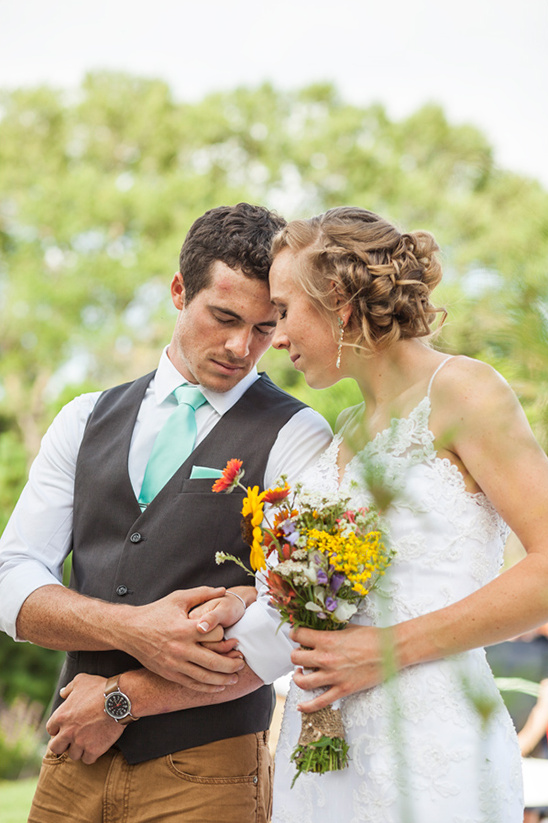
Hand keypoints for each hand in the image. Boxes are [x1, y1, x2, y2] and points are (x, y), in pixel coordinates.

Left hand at [46, 674, 122, 763]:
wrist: (119, 700)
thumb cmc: (100, 688)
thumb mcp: (81, 680)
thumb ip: (69, 688)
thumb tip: (62, 693)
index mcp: (61, 716)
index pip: (50, 729)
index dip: (58, 729)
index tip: (66, 728)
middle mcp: (67, 732)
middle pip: (56, 748)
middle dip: (63, 745)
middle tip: (72, 740)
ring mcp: (80, 742)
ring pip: (73, 755)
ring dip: (79, 749)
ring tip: (87, 742)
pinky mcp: (93, 750)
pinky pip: (87, 759)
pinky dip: (91, 755)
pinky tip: (96, 747)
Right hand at [121, 587, 244, 690]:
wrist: (129, 630)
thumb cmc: (156, 612)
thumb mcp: (179, 598)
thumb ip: (203, 593)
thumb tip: (224, 590)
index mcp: (184, 629)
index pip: (214, 637)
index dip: (228, 641)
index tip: (238, 642)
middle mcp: (180, 649)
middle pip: (212, 663)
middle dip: (231, 666)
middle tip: (242, 663)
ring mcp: (174, 664)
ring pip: (203, 678)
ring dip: (222, 680)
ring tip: (235, 678)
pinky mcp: (169, 673)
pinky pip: (191, 684)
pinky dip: (206, 687)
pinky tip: (218, 686)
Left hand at [290, 624, 389, 711]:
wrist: (390, 650)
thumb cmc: (372, 637)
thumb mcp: (347, 627)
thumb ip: (330, 631)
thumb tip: (319, 630)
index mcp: (327, 640)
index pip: (299, 635)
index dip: (295, 633)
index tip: (296, 634)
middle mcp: (326, 658)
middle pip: (295, 658)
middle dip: (296, 655)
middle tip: (301, 653)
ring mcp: (333, 676)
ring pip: (303, 681)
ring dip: (298, 676)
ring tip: (301, 672)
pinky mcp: (342, 690)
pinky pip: (320, 702)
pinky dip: (307, 706)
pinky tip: (301, 706)